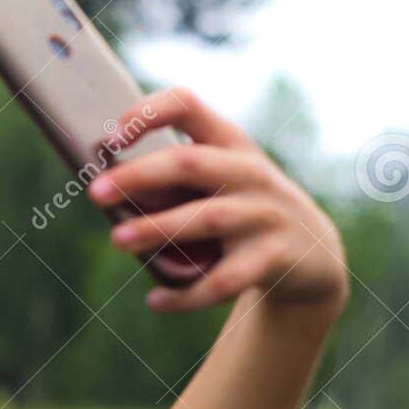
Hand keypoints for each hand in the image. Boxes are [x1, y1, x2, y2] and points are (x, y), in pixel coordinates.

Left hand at [86, 87, 349, 315]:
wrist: (314, 255)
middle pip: (190, 163)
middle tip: (94, 192)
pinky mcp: (274, 257)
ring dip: (157, 229)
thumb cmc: (242, 210)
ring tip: (117, 240)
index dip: (147, 113)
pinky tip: (156, 301)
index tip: (111, 137)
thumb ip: (171, 179)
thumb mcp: (218, 181)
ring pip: (207, 218)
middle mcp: (249, 172)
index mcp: (228, 143)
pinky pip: (225, 280)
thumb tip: (101, 192)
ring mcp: (265, 213)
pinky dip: (187, 295)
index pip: (186, 106)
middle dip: (139, 175)